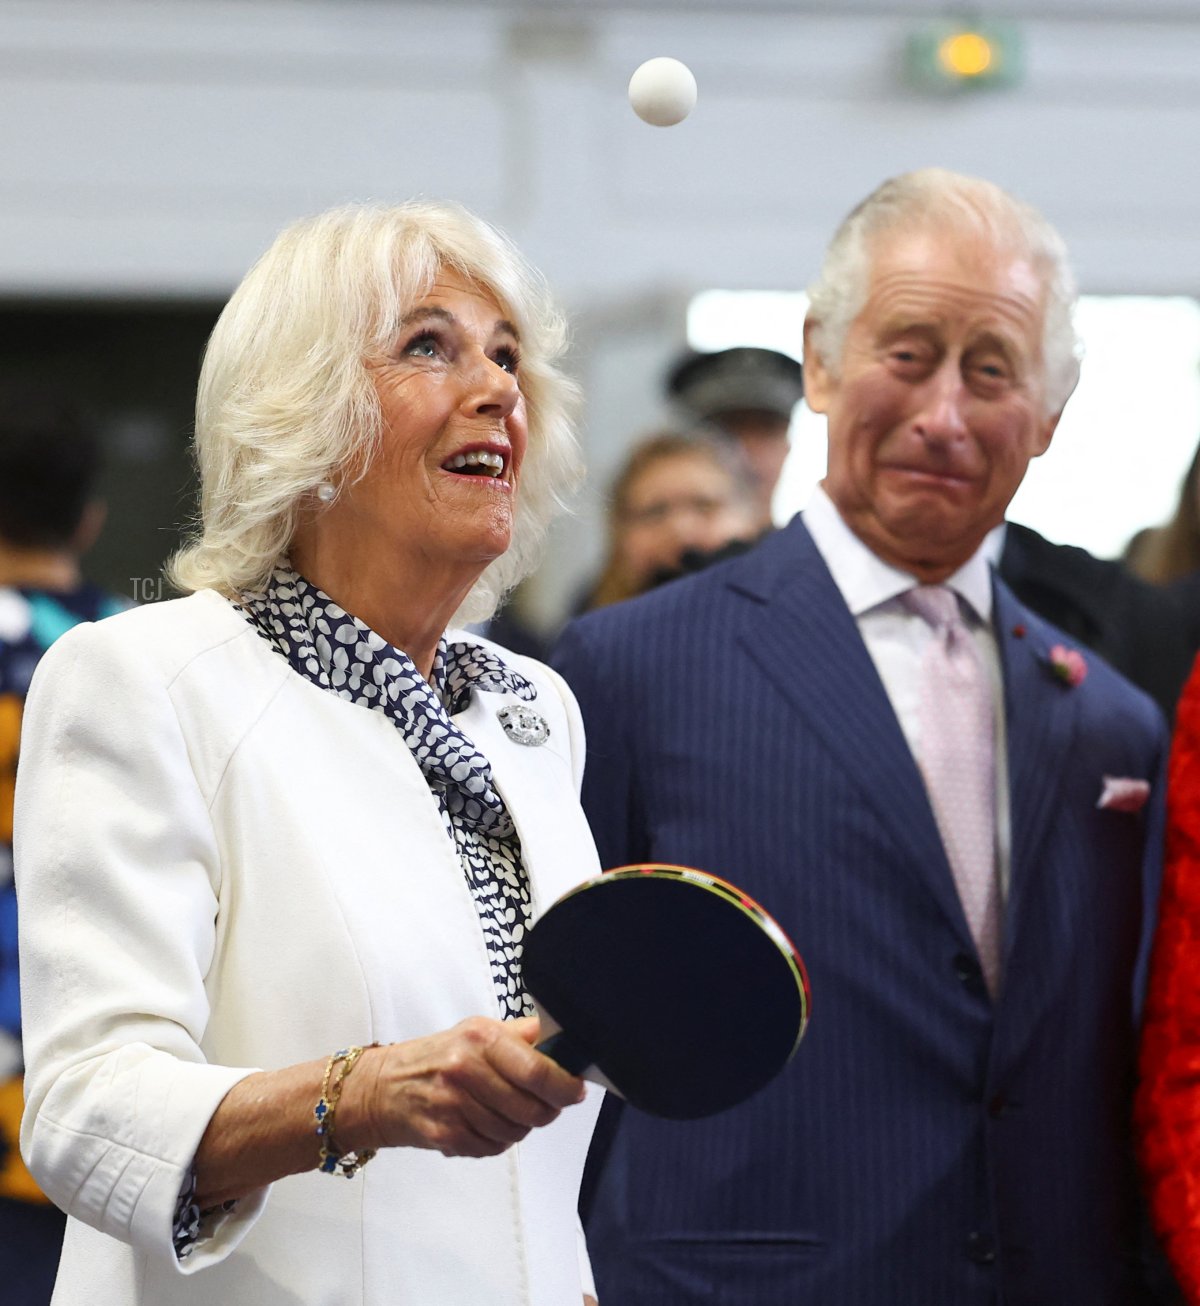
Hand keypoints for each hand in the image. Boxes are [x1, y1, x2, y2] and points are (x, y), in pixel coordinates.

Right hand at [357, 1015, 585, 1158]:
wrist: (381, 1088)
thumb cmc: (437, 1057)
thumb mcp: (476, 1030)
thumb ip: (519, 1035)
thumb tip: (561, 1036)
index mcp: (481, 1038)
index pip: (538, 1070)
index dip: (566, 1087)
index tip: (576, 1090)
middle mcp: (467, 1069)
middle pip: (533, 1108)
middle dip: (548, 1111)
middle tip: (545, 1104)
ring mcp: (455, 1105)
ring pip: (516, 1132)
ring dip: (521, 1127)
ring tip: (507, 1111)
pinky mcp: (446, 1136)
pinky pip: (493, 1148)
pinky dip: (497, 1141)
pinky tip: (485, 1125)